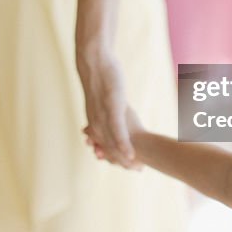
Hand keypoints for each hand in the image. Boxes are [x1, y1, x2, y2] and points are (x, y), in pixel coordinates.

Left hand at [79, 53, 139, 167]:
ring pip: (112, 144)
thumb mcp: (104, 94)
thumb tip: (114, 106)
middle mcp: (96, 123)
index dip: (116, 154)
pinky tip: (131, 155)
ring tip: (136, 167)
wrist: (94, 61)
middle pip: (108, 147)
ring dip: (124, 158)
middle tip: (138, 169)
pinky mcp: (112, 110)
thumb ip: (108, 104)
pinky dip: (123, 145)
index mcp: (94, 120)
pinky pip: (117, 132)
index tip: (130, 162)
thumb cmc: (102, 76)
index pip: (105, 143)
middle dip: (122, 160)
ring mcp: (103, 118)